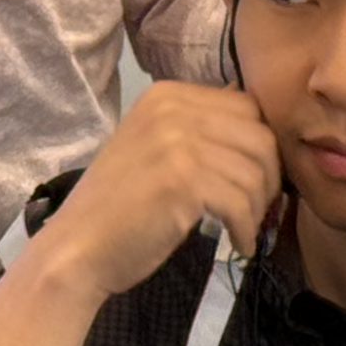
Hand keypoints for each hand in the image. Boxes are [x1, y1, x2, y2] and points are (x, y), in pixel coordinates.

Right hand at [31, 81, 281, 299]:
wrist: (75, 250)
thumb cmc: (118, 210)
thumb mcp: (156, 151)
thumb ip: (197, 131)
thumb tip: (258, 126)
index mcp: (166, 96)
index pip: (247, 107)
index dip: (260, 148)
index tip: (254, 182)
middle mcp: (172, 108)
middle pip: (259, 136)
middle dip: (269, 178)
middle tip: (257, 210)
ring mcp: (177, 141)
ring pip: (255, 171)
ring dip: (258, 209)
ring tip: (244, 230)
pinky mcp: (183, 179)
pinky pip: (241, 202)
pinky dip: (247, 229)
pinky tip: (239, 244)